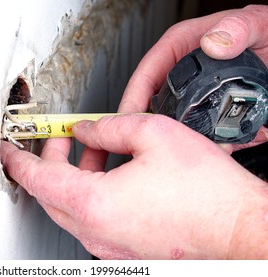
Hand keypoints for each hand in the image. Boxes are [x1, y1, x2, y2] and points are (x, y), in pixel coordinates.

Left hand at [0, 114, 267, 258]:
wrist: (239, 230)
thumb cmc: (206, 194)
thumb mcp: (153, 134)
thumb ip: (109, 126)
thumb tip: (87, 128)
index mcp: (94, 203)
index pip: (37, 179)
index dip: (18, 160)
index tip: (7, 149)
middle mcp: (97, 230)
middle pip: (52, 192)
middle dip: (52, 159)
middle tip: (61, 137)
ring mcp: (110, 244)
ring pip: (73, 205)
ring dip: (76, 173)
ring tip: (93, 147)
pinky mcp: (125, 248)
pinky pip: (94, 217)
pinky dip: (92, 191)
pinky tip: (111, 172)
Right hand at [119, 5, 267, 151]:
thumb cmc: (267, 32)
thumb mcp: (253, 22)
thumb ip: (237, 27)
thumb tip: (213, 42)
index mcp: (181, 49)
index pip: (146, 75)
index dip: (132, 99)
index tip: (126, 119)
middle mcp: (186, 75)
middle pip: (155, 105)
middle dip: (150, 127)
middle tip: (150, 144)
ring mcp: (199, 96)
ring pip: (178, 124)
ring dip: (182, 140)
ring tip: (188, 151)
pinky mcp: (214, 111)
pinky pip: (204, 132)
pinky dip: (211, 144)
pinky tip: (221, 147)